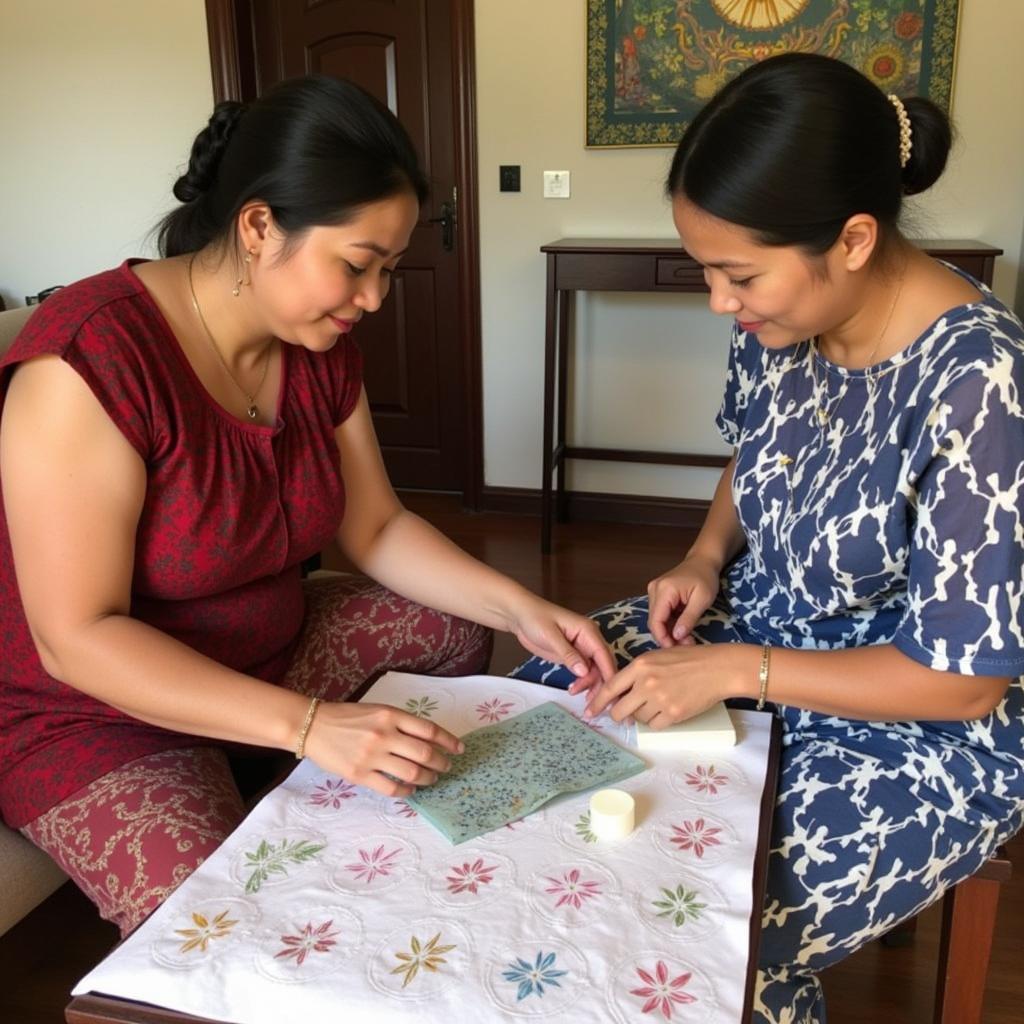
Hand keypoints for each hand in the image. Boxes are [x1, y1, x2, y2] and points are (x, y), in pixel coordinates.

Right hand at [303, 701, 463, 797]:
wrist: (314, 726)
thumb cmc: (348, 716)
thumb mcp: (378, 710)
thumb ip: (401, 723)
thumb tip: (430, 740)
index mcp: (390, 715)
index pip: (429, 730)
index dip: (449, 741)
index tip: (459, 749)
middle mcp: (384, 734)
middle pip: (425, 753)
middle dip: (441, 763)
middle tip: (446, 767)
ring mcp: (372, 756)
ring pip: (412, 773)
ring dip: (428, 778)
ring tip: (432, 779)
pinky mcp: (360, 774)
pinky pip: (391, 788)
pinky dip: (406, 791)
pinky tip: (411, 790)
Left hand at [506, 594, 615, 695]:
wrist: (519, 615)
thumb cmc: (535, 619)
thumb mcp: (550, 636)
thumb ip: (568, 654)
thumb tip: (584, 671)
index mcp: (588, 631)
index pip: (604, 655)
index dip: (609, 675)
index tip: (610, 694)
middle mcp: (589, 640)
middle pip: (603, 665)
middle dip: (601, 685)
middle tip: (593, 704)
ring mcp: (582, 649)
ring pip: (595, 671)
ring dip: (591, 686)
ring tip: (583, 701)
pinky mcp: (573, 656)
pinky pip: (584, 672)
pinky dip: (583, 682)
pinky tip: (575, 691)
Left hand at [584, 643, 751, 727]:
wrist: (717, 668)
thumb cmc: (689, 659)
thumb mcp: (659, 656)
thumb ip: (638, 671)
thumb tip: (621, 690)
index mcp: (640, 665)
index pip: (611, 687)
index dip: (598, 701)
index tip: (590, 711)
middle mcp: (646, 682)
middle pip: (619, 710)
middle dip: (619, 714)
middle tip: (623, 714)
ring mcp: (660, 699)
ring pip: (639, 719)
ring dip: (643, 715)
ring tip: (658, 702)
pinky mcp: (673, 714)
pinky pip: (655, 726)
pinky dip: (658, 721)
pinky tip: (667, 710)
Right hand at [647, 553, 720, 647]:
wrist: (703, 560)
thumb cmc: (705, 577)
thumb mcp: (702, 599)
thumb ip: (688, 618)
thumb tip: (677, 637)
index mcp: (664, 590)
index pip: (655, 621)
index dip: (663, 638)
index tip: (675, 650)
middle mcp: (654, 590)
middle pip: (654, 621)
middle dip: (667, 637)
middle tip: (686, 645)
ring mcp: (654, 591)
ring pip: (656, 619)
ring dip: (668, 631)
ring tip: (686, 639)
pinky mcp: (658, 593)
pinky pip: (660, 613)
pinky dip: (669, 623)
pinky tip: (681, 629)